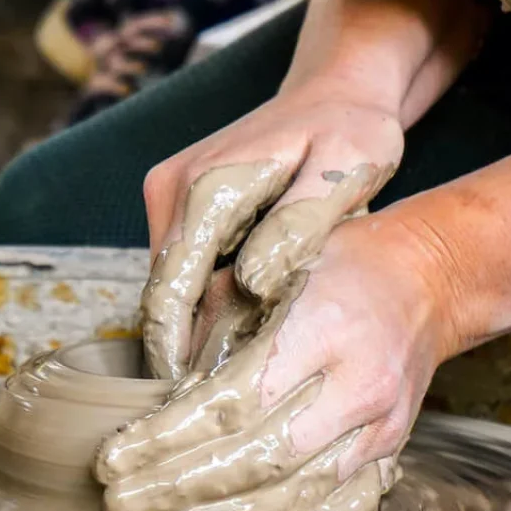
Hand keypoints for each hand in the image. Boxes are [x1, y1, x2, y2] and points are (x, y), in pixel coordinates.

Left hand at [102, 138, 510, 510]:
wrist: (430, 278)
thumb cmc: (337, 264)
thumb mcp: (269, 270)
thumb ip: (215, 334)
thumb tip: (160, 402)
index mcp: (323, 325)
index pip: (232, 400)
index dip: (166, 438)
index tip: (114, 458)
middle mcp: (358, 384)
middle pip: (258, 457)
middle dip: (179, 488)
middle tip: (120, 506)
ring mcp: (381, 426)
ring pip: (295, 492)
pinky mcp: (390, 451)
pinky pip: (334, 504)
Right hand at [138, 76, 404, 380]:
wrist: (337, 91)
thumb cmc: (350, 131)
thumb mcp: (345, 171)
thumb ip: (299, 226)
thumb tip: (253, 284)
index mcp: (204, 185)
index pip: (169, 290)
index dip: (176, 356)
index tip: (197, 409)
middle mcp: (171, 191)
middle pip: (160, 297)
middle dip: (180, 358)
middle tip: (217, 419)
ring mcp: (171, 199)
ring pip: (168, 291)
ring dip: (191, 339)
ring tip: (229, 397)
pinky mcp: (183, 210)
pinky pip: (183, 276)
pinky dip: (203, 313)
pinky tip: (238, 350)